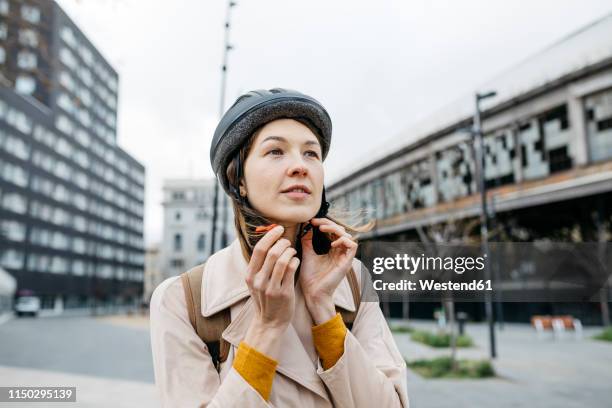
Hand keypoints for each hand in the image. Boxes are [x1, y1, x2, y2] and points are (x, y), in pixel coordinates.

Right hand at [243, 225, 299, 357]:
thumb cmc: (265, 299)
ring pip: (282, 260)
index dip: (270, 236)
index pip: (259, 249)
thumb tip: (267, 242)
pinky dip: (295, 261)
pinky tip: (296, 260)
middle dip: (282, 242)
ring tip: (292, 250)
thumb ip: (259, 266)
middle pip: (271, 252)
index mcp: (250, 276)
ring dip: (290, 251)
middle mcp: (258, 281)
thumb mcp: (256, 283)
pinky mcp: (284, 293)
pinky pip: (291, 269)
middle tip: (287, 241)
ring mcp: (271, 287)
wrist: (269, 323)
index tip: (278, 228)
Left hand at [299, 218, 357, 323]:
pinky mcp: (347, 263)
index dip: (324, 223)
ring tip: (322, 229)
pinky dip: (343, 240)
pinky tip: (331, 243)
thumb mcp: (307, 254)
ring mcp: (344, 257)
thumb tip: (306, 227)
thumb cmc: (310, 277)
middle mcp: (340, 252)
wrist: (312, 293)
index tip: (311, 221)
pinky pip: (352, 246)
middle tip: (316, 222)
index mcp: (332, 250)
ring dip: (335, 229)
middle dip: (329, 223)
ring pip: (347, 235)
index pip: (333, 231)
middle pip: (341, 230)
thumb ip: (307, 241)